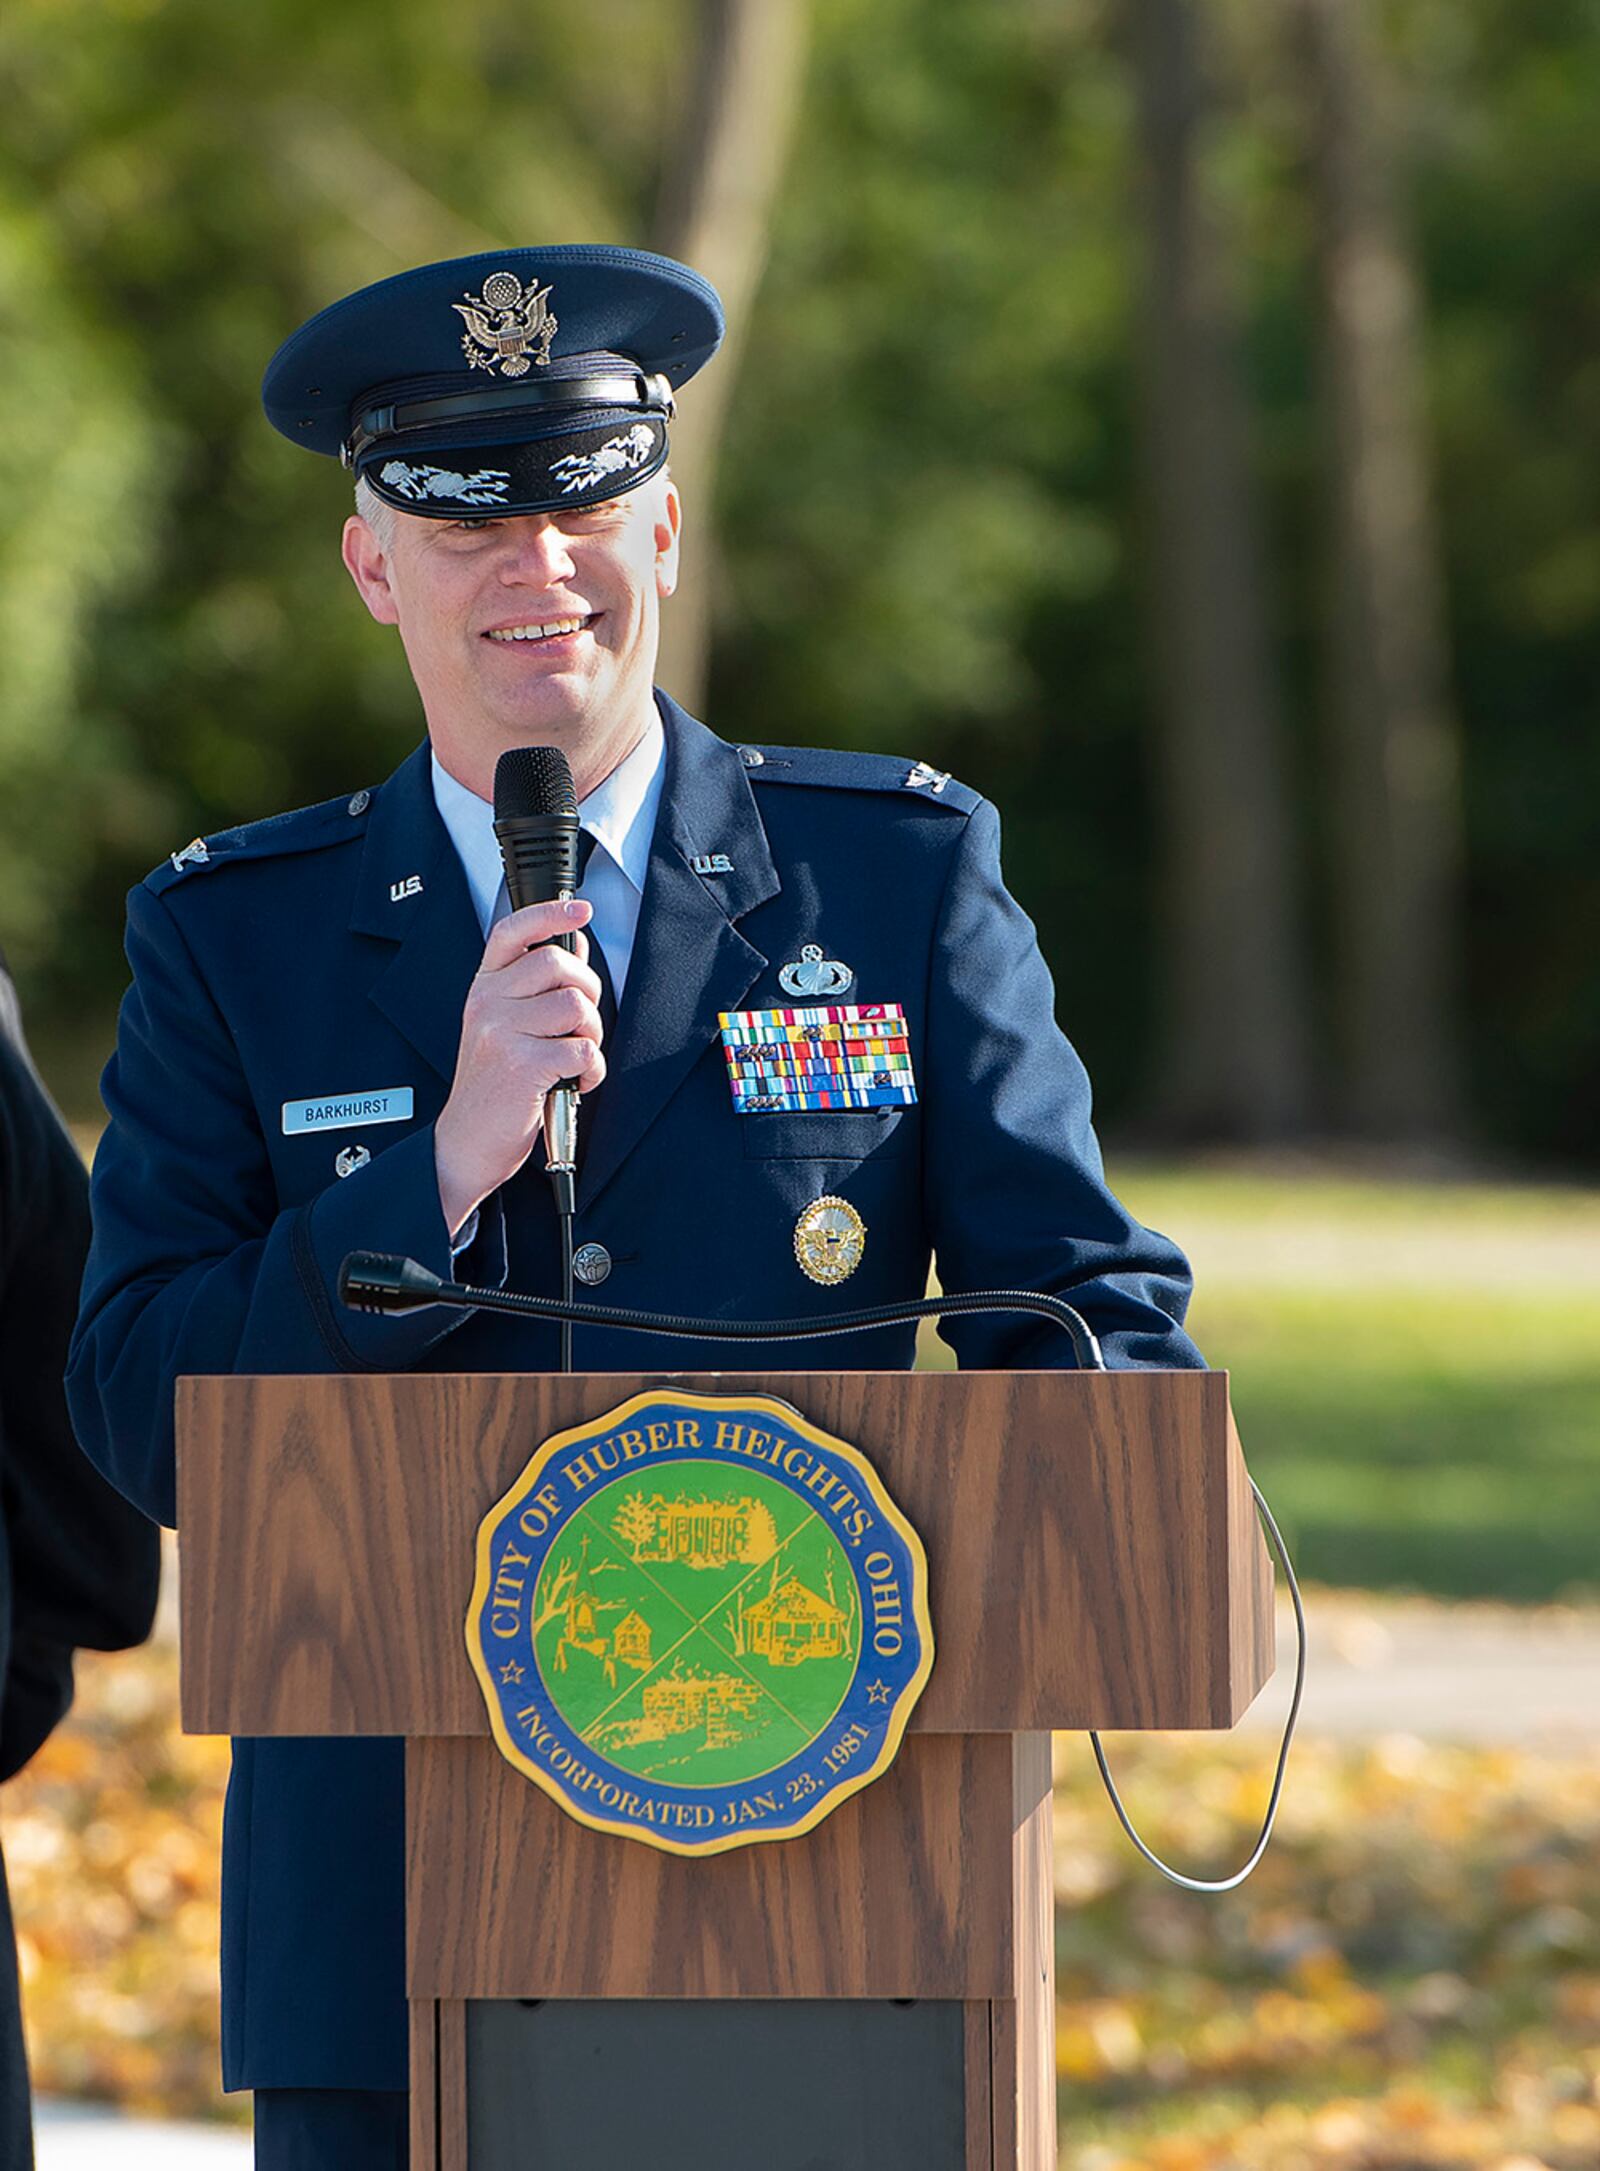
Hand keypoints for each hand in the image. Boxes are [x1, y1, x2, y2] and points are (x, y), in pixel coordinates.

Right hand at [434, 899, 605, 1236]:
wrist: (466, 1142)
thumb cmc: (492, 1087)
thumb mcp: (504, 1027)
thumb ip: (535, 989)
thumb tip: (574, 949)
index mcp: (483, 988)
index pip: (513, 932)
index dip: (550, 914)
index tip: (581, 910)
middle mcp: (487, 1003)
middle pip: (561, 966)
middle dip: (589, 995)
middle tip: (581, 1027)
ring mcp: (501, 1032)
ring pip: (577, 1007)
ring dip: (591, 1037)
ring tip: (574, 1058)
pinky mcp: (522, 1065)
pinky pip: (583, 1051)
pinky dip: (590, 1072)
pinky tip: (572, 1083)